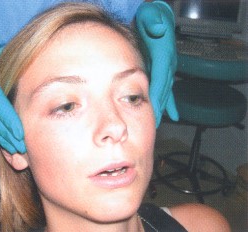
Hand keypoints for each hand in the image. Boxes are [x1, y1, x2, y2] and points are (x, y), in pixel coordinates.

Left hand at [136, 1, 178, 126]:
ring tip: (158, 122)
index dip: (156, 95)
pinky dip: (170, 103)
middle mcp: (169, 64)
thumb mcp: (150, 17)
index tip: (152, 110)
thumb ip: (153, 25)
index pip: (160, 79)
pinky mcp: (166, 70)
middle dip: (158, 107)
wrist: (157, 17)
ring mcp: (169, 68)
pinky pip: (168, 89)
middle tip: (153, 123)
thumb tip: (157, 29)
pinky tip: (173, 115)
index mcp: (164, 55)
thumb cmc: (150, 18)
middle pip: (163, 89)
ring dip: (162, 107)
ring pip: (165, 91)